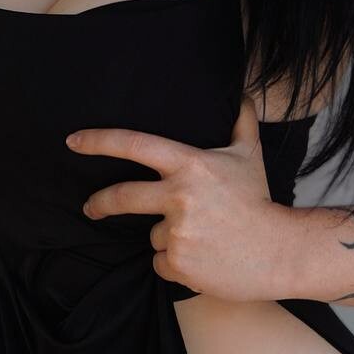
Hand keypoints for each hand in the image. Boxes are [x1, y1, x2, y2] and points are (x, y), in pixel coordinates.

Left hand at [67, 96, 299, 300]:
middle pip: (122, 197)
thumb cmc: (260, 200)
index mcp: (190, 165)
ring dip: (168, 238)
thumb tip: (241, 90)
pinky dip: (176, 263)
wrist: (280, 251)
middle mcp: (179, 196)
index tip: (73, 141)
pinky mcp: (179, 263)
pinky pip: (161, 262)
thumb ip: (240, 119)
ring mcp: (177, 232)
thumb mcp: (250, 154)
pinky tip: (203, 259)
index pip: (135, 145)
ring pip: (151, 235)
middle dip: (99, 203)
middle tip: (91, 207)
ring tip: (202, 238)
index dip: (99, 141)